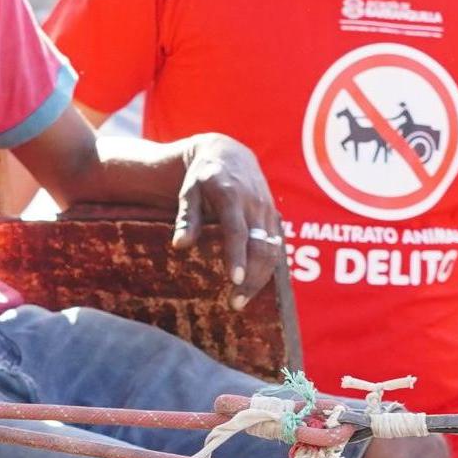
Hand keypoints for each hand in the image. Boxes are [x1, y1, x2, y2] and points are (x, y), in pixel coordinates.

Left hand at [170, 138, 285, 307]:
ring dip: (260, 278)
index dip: (237, 256)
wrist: (229, 153)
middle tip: (236, 303)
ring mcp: (268, 210)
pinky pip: (277, 247)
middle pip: (260, 247)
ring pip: (273, 250)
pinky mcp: (275, 217)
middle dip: (251, 278)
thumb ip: (187, 218)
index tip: (234, 281)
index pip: (237, 230)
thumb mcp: (188, 191)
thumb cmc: (203, 176)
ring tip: (242, 300)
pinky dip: (269, 268)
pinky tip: (255, 285)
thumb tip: (180, 245)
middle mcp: (254, 203)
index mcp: (231, 194)